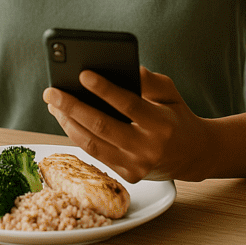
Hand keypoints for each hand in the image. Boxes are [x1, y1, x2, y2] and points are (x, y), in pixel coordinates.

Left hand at [42, 67, 209, 182]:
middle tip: (52, 91)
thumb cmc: (177, 116)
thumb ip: (150, 80)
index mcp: (162, 124)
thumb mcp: (171, 93)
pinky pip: (95, 154)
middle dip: (73, 107)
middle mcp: (148, 148)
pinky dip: (77, 135)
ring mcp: (136, 165)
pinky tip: (65, 119)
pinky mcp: (128, 176)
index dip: (104, 89)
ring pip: (93, 144)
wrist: (194, 155)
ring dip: (68, 122)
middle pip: (103, 126)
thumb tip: (124, 68)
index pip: (129, 105)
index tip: (82, 74)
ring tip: (53, 104)